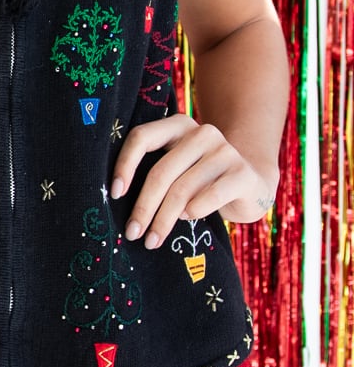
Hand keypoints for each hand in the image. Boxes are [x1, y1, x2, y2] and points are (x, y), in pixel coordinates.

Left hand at [111, 113, 276, 244]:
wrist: (252, 186)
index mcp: (178, 126)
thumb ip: (155, 171)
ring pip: (182, 190)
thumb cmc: (202, 181)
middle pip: (160, 172)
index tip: (115, 194)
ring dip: (163, 220)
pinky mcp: (242, 173)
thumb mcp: (177, 169)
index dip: (125, 165)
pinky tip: (188, 220)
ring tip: (152, 240)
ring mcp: (225, 151)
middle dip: (143, 207)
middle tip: (133, 233)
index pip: (142, 137)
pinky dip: (194, 212)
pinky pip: (209, 197)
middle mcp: (202, 133)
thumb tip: (117, 198)